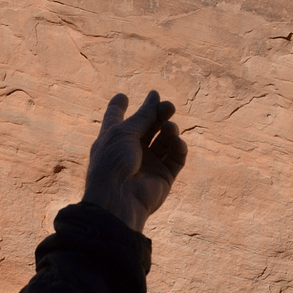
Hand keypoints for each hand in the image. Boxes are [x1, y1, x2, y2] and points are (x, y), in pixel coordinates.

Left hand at [82, 91, 187, 232]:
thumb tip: (155, 95)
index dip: (118, 107)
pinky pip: (176, 157)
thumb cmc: (113, 161)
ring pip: (165, 140)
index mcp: (113, 138)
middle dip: (158, 113)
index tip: (122, 96)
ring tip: (169, 127)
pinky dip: (179, 147)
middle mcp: (130, 150)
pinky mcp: (163, 176)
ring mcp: (148, 163)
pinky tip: (177, 142)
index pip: (115, 118)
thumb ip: (143, 115)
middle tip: (168, 107)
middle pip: (148, 125)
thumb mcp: (124, 132)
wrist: (119, 197)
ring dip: (170, 130)